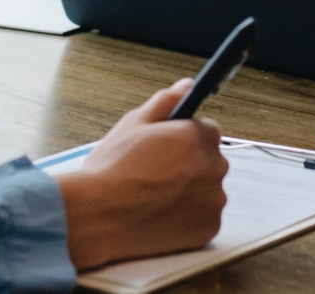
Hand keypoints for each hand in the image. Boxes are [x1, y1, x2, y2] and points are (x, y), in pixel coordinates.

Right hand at [56, 79, 228, 268]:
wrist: (99, 217)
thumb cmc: (112, 170)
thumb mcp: (133, 124)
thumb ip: (165, 102)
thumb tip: (186, 86)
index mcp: (200, 136)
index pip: (205, 131)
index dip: (183, 139)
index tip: (165, 150)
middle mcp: (215, 166)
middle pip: (209, 161)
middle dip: (188, 166)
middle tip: (155, 175)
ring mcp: (214, 200)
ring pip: (206, 191)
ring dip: (189, 193)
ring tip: (154, 197)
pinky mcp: (208, 228)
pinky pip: (203, 218)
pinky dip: (188, 219)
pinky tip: (160, 215)